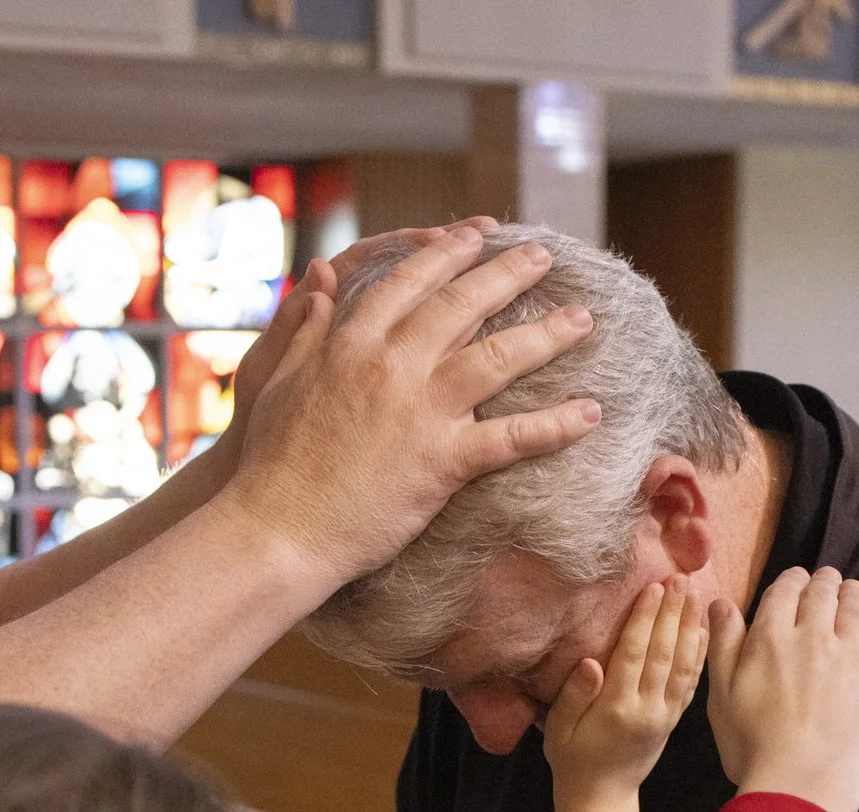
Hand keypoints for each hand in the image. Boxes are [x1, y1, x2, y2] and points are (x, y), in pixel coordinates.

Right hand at [217, 226, 599, 585]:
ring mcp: (420, 411)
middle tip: (541, 257)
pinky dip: (555, 425)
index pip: (408, 282)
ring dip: (546, 334)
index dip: (447, 255)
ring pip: (497, 358)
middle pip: (462, 306)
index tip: (476, 237)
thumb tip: (318, 276)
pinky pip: (511, 437)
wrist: (278, 527)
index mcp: (349, 342)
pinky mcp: (441, 461)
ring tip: (582, 317)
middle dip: (508, 275)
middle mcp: (390, 365)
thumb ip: (301, 326)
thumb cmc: (267, 461)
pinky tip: (591, 413)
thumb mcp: (274, 378)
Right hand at [542, 583, 706, 807]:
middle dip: (672, 613)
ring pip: (683, 665)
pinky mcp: (674, 719)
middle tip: (680, 578)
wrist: (602, 798)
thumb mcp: (559, 731)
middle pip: (663, 653)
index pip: (634, 654)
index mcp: (617, 708)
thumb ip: (573, 696)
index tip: (653, 588)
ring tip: (695, 594)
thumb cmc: (573, 760)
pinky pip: (690, 683)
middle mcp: (647, 709)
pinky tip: (703, 630)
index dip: (644, 620)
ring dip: (689, 626)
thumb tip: (590, 662)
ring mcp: (665, 715)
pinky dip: (699, 654)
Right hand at [706, 568, 858, 811]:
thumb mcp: (721, 696)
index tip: (796, 579)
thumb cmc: (753, 747)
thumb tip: (721, 603)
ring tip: (852, 593)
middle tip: (827, 581)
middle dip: (825, 582)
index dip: (792, 580)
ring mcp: (855, 658)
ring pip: (857, 610)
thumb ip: (724, 644)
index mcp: (773, 637)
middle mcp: (816, 637)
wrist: (803, 787)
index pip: (786, 590)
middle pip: (825, 593)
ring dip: (852, 596)